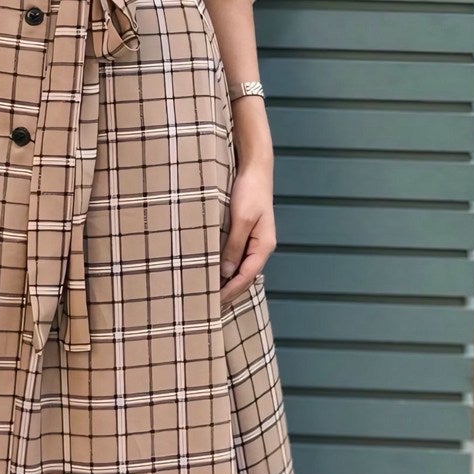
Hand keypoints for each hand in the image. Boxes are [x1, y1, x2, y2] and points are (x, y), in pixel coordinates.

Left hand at [219, 158, 276, 306]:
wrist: (255, 168)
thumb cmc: (250, 191)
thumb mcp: (241, 219)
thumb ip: (234, 246)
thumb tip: (226, 272)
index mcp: (264, 245)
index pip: (246, 277)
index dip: (230, 291)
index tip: (214, 303)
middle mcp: (261, 246)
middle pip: (245, 276)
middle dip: (229, 291)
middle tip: (209, 305)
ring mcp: (254, 240)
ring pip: (241, 268)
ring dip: (227, 280)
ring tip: (210, 293)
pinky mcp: (246, 233)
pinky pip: (237, 256)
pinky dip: (227, 267)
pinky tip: (215, 271)